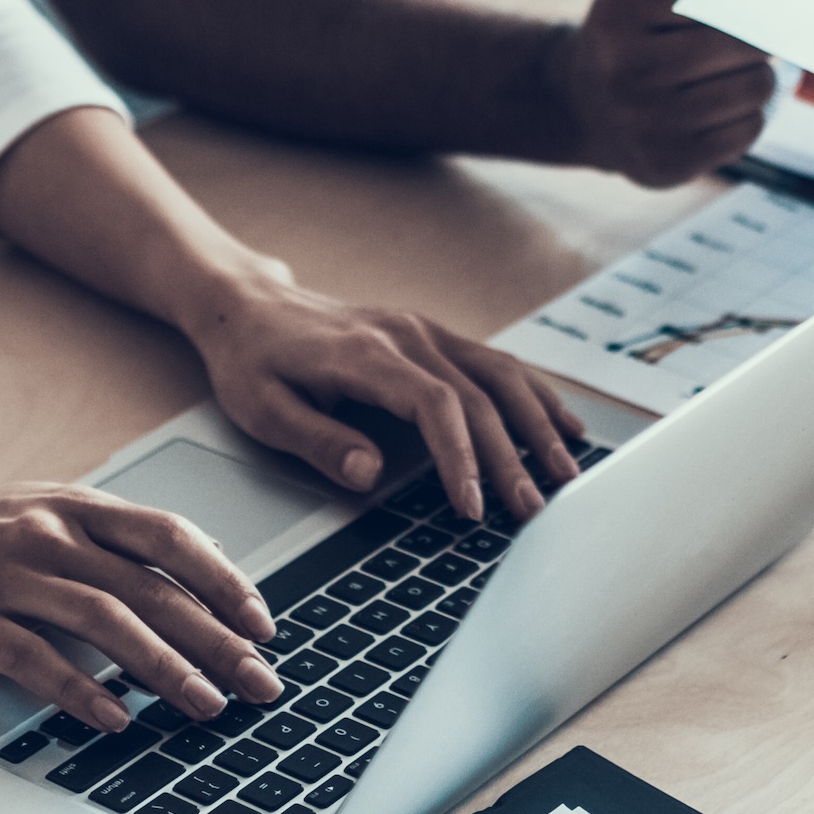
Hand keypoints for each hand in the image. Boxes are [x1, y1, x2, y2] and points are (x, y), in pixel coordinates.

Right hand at [0, 478, 282, 731]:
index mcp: (77, 506)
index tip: (264, 624)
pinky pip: (36, 657)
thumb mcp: (42, 512)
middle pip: (153, 588)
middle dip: (217, 640)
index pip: (171, 537)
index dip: (225, 580)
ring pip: (107, 620)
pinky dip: (81, 689)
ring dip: (165, 668)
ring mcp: (11, 574)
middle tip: (261, 683)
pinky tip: (116, 718)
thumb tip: (189, 577)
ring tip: (206, 707)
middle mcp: (53, 534)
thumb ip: (107, 540)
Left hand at [183, 267, 585, 523]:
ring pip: (499, 374)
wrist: (248, 304)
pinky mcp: (431, 335)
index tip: (474, 505)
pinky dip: (534, 393)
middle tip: (533, 509)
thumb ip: (319, 440)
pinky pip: (494, 362)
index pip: (435, 404)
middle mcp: (406, 335)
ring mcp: (423, 331)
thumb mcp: (263, 410)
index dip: (461, 456)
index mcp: (367, 354)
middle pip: (478, 395)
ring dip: (537, 423)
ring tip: (565, 472)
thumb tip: (371, 474)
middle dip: (511, 455)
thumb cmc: (252, 361)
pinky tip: (563, 422)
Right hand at [541, 0, 781, 185]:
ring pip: (758, 87)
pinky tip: (720, 105)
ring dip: (759, 75)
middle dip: (760, 34)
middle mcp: (622, 68)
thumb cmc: (639, 21)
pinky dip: (749, 114)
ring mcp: (642, 122)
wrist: (585, 103)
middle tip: (745, 34)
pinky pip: (750, 130)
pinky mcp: (666, 165)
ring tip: (731, 70)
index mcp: (618, 7)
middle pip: (749, 40)